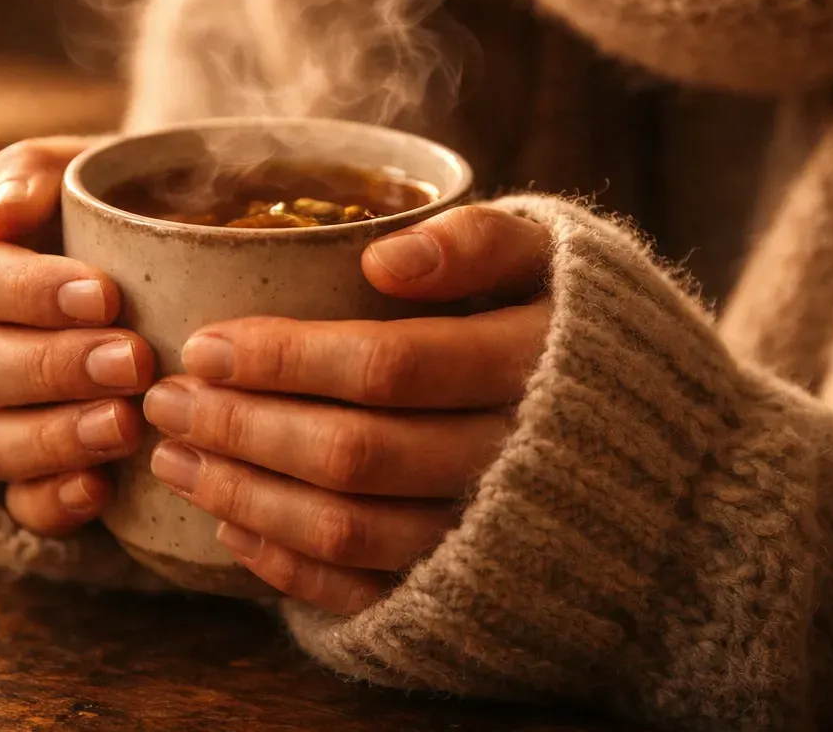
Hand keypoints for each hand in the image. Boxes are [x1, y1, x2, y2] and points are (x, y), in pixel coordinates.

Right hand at [0, 137, 153, 536]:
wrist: (184, 268)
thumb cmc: (134, 209)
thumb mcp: (92, 171)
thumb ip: (38, 175)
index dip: (30, 293)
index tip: (107, 295)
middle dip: (54, 366)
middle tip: (133, 360)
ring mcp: (1, 416)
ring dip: (53, 436)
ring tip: (125, 424)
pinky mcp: (36, 476)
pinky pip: (20, 504)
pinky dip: (54, 501)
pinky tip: (101, 490)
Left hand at [142, 206, 551, 613]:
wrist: (666, 463)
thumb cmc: (588, 334)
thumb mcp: (558, 259)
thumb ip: (480, 240)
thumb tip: (380, 260)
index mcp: (535, 366)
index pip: (390, 365)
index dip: (286, 357)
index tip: (207, 343)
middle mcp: (513, 461)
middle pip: (354, 452)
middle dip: (243, 426)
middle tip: (166, 400)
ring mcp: (490, 536)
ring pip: (349, 529)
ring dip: (246, 495)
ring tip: (176, 458)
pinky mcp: (469, 590)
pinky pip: (367, 593)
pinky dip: (288, 566)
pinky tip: (232, 525)